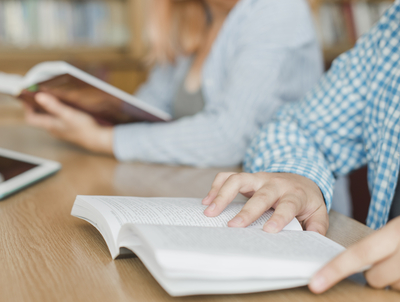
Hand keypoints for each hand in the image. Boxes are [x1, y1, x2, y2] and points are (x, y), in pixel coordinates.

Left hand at [24, 93, 112, 154]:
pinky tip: (64, 109)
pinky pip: (58, 121)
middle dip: (37, 107)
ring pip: (49, 120)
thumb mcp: (68, 114)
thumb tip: (39, 97)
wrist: (97, 139)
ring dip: (47, 110)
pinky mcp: (69, 130)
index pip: (31, 118)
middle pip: (39, 118)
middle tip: (38, 96)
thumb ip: (53, 106)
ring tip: (51, 99)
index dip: (27, 108)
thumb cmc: (83, 128)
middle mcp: (54, 129)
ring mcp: (61, 131)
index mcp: (50, 125)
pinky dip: (57, 114)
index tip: (26, 98)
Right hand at [203, 172, 328, 233]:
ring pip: (238, 179)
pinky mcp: (247, 177)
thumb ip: (317, 226)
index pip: (287, 205)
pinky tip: (207, 201)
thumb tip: (313, 239)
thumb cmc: (305, 199)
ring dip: (222, 194)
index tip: (269, 230)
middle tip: (233, 226)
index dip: (279, 217)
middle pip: (260, 195)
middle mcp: (275, 183)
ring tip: (209, 211)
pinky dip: (216, 186)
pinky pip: (228, 176)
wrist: (299, 176)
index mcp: (294, 194)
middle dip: (246, 211)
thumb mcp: (318, 212)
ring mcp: (259, 178)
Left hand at [309, 216, 399, 292]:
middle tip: (387, 264)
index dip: (336, 269)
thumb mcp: (397, 232)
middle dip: (376, 276)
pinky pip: (397, 292)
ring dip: (395, 282)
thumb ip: (376, 246)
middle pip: (376, 278)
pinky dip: (399, 286)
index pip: (361, 252)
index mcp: (397, 231)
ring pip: (392, 287)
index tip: (315, 284)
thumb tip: (351, 266)